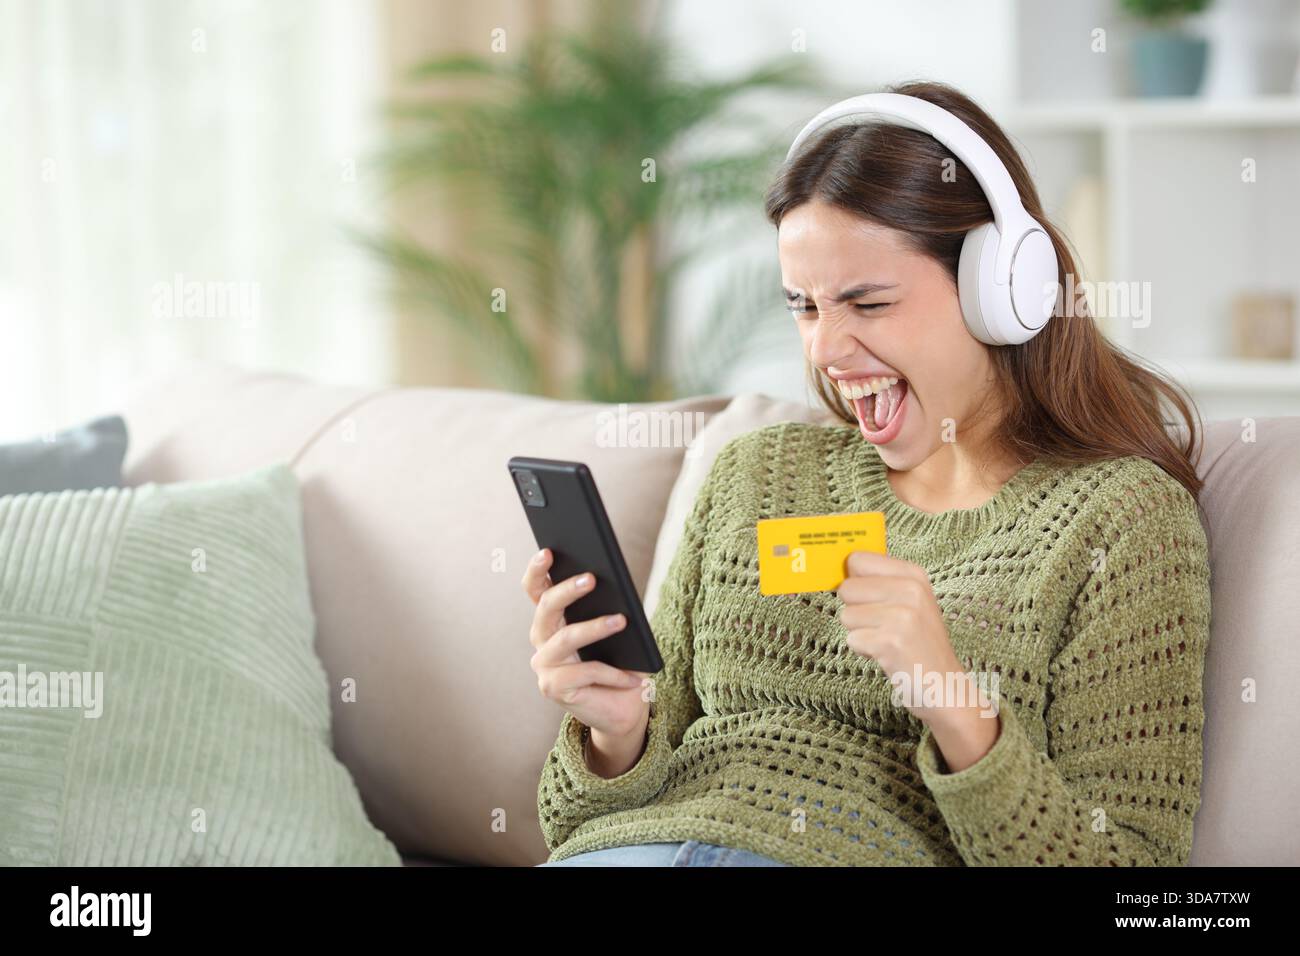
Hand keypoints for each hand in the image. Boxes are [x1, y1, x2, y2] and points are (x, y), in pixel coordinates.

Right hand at [521, 547, 651, 774]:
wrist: (625, 706)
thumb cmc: (621, 659)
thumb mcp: (616, 628)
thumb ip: (606, 606)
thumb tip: (610, 583)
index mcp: (551, 619)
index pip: (536, 589)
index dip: (537, 570)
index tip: (548, 551)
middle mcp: (541, 639)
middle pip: (546, 607)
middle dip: (567, 590)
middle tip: (591, 578)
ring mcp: (543, 665)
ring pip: (566, 639)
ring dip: (595, 628)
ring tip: (621, 620)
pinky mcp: (552, 688)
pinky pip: (585, 673)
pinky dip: (612, 673)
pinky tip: (633, 676)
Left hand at [836, 551, 994, 749]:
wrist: (946, 686)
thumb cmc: (918, 643)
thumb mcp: (909, 602)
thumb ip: (879, 582)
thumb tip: (838, 567)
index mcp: (913, 574)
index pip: (857, 559)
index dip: (854, 581)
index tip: (867, 598)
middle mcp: (910, 589)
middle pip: (847, 588)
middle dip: (855, 611)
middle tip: (882, 627)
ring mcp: (902, 615)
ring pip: (846, 615)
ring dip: (860, 633)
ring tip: (887, 641)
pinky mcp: (891, 641)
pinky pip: (852, 640)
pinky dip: (864, 651)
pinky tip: (887, 655)